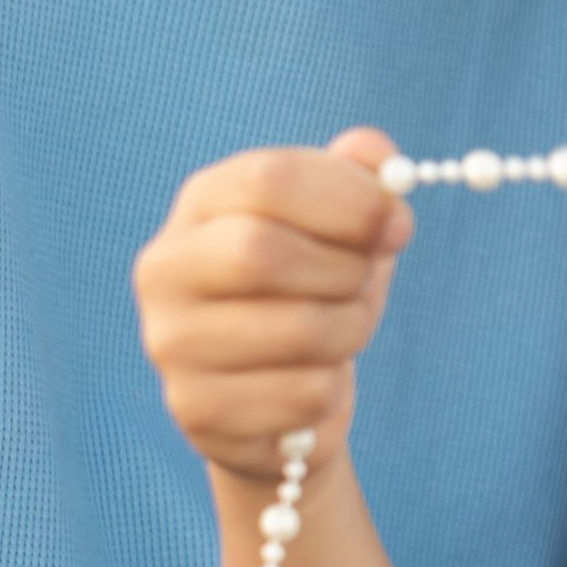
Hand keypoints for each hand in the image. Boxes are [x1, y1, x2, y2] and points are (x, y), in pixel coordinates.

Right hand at [133, 128, 413, 480]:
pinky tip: (313, 378)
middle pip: (266, 252)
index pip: (268, 178)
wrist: (274, 393)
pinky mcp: (196, 408)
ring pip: (299, 329)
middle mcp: (168, 267)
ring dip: (352, 328)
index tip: (398, 223)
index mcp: (203, 202)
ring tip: (346, 326)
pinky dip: (332, 387)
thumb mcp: (336, 223)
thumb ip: (358, 175)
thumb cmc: (311, 288)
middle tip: (370, 276)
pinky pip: (303, 394)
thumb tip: (380, 158)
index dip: (349, 198)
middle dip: (346, 269)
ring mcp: (172, 342)